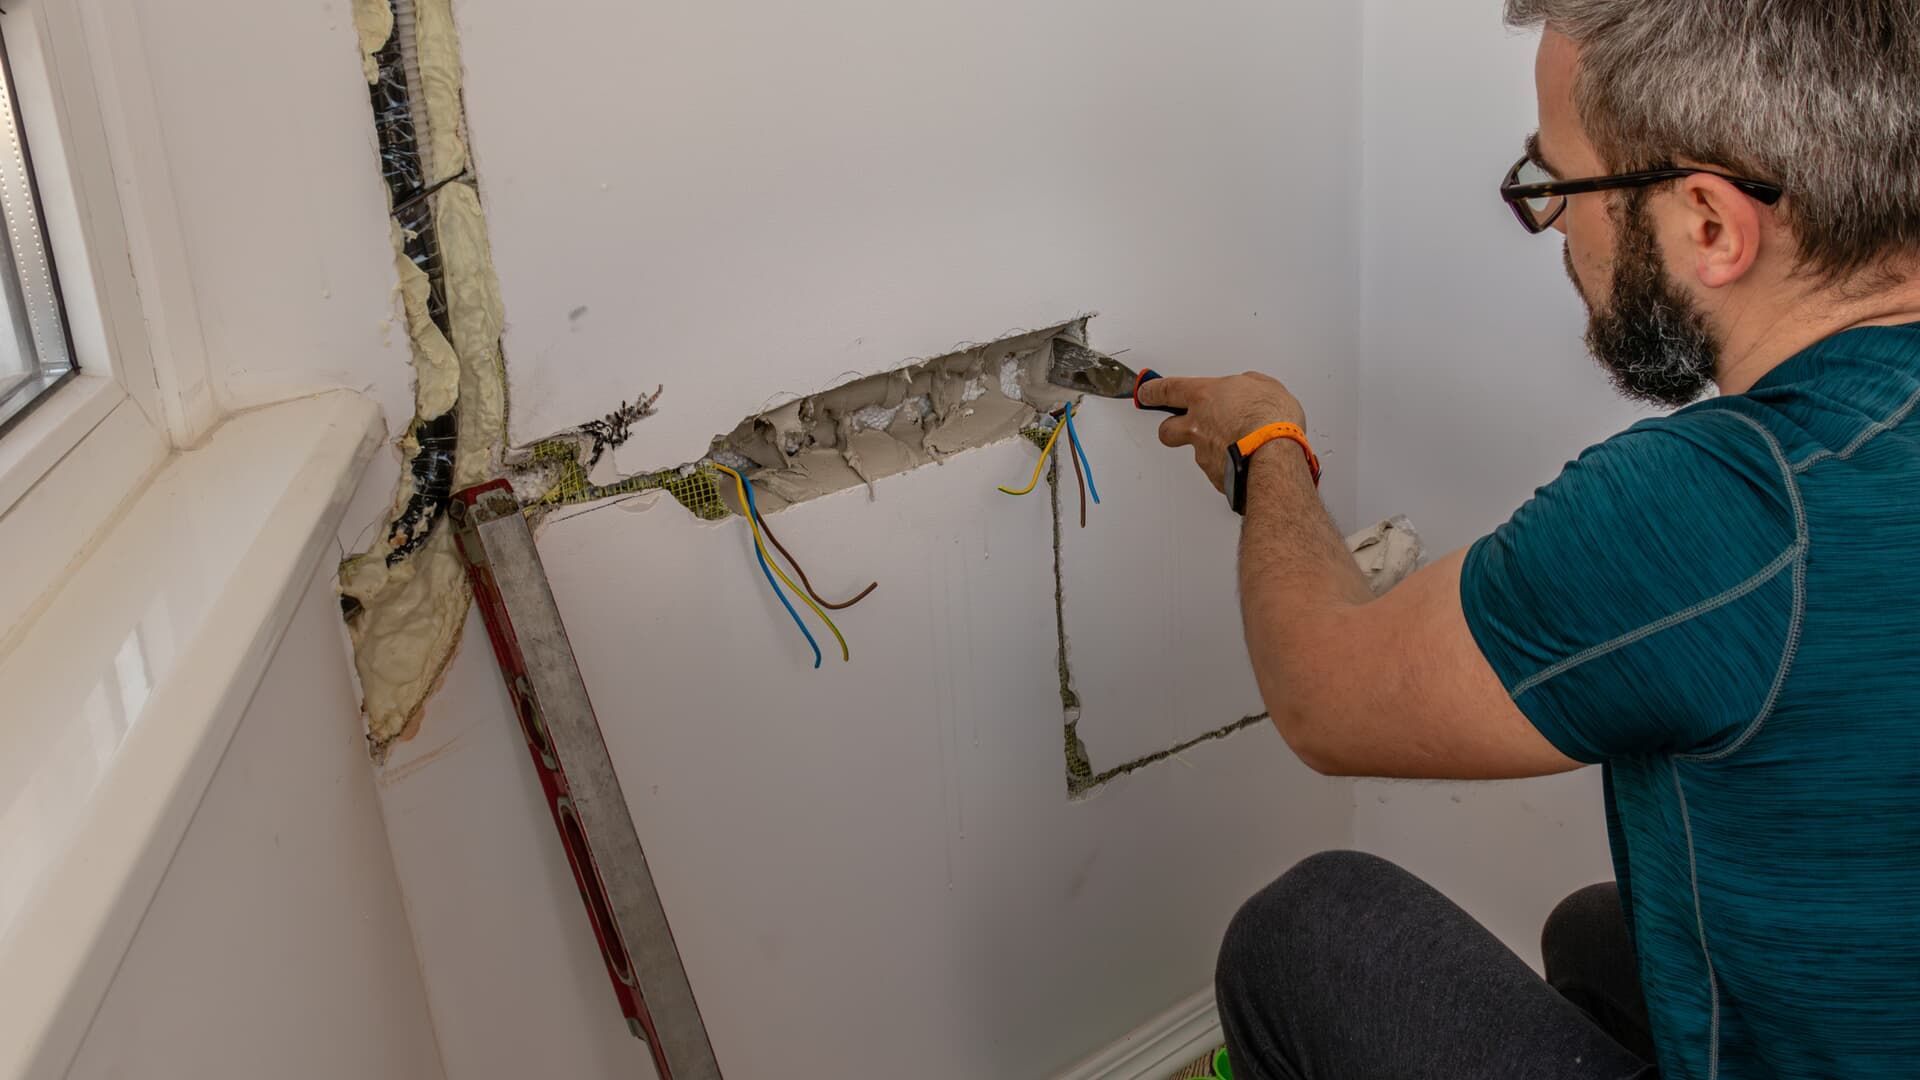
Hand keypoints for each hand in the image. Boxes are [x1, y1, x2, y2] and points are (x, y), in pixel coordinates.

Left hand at [1136, 372, 1306, 491]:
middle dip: (1171, 428)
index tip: (1146, 392)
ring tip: (1237, 445)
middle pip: (1166, 429)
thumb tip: (1247, 387)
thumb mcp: (1264, 386)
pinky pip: (1216, 469)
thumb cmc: (1271, 419)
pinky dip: (1226, 465)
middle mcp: (1196, 426)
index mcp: (1204, 397)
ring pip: (1195, 451)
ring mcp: (1203, 453)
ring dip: (1210, 448)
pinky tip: (1244, 460)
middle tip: (1184, 426)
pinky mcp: (1214, 475)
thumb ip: (1247, 385)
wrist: (1275, 454)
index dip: (1152, 391)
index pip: (1167, 390)